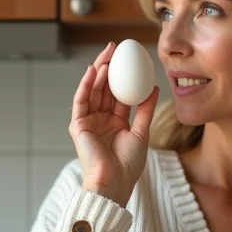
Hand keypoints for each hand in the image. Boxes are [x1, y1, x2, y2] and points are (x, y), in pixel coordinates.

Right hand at [69, 42, 159, 207]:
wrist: (114, 182)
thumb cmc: (128, 165)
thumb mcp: (142, 133)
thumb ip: (145, 110)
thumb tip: (153, 87)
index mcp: (116, 122)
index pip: (119, 93)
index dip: (124, 76)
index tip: (130, 59)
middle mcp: (101, 119)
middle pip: (104, 88)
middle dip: (108, 67)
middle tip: (114, 48)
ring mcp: (89, 121)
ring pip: (92, 91)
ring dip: (98, 72)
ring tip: (106, 55)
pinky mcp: (78, 125)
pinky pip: (81, 101)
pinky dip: (85, 85)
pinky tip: (92, 71)